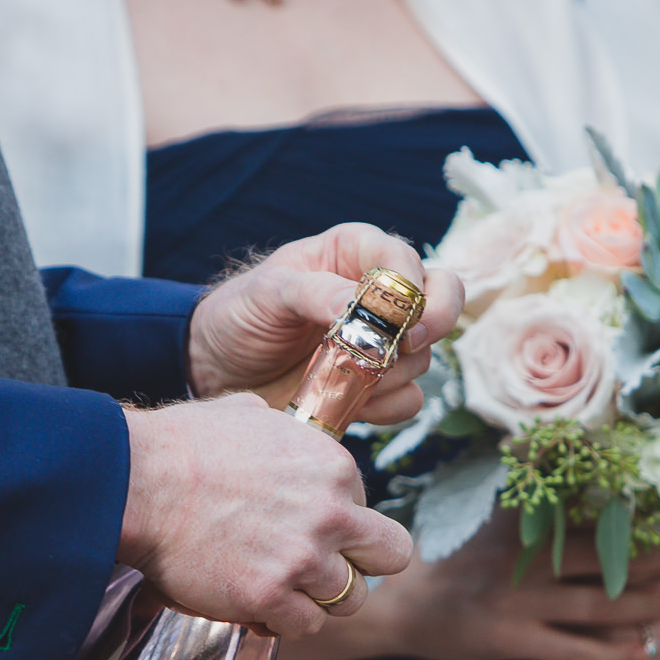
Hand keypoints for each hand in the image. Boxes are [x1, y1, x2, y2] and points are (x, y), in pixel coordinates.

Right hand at [117, 394, 415, 638]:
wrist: (135, 483)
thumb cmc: (182, 446)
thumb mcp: (248, 415)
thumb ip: (284, 432)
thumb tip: (282, 432)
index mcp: (334, 466)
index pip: (370, 509)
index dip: (340, 524)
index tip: (305, 528)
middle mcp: (331, 512)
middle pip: (390, 557)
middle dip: (361, 564)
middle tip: (322, 568)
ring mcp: (303, 558)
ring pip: (350, 599)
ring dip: (317, 597)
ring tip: (280, 586)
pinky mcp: (269, 595)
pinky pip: (305, 625)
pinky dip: (283, 621)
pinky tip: (257, 605)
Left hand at [186, 222, 462, 425]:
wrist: (218, 370)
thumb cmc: (240, 315)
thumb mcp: (267, 293)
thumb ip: (314, 291)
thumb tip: (361, 304)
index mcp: (355, 254)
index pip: (406, 260)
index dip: (411, 287)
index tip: (397, 317)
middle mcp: (379, 294)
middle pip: (442, 299)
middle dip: (432, 325)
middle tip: (404, 346)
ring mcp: (383, 342)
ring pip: (424, 356)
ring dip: (390, 373)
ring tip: (339, 377)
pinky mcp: (378, 386)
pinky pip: (410, 399)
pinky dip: (386, 406)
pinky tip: (350, 404)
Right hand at [293, 511, 659, 659]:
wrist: (400, 606)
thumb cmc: (455, 564)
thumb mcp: (491, 524)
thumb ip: (534, 509)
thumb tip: (584, 480)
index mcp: (519, 524)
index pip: (590, 516)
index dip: (638, 521)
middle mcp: (522, 558)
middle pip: (605, 558)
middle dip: (653, 565)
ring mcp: (518, 601)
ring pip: (599, 605)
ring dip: (644, 608)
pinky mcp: (510, 640)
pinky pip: (574, 650)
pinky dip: (612, 654)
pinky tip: (638, 652)